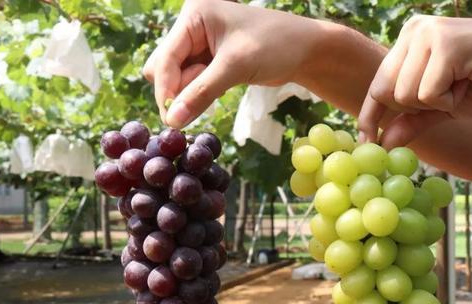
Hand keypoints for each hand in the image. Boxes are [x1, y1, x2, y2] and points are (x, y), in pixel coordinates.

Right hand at [143, 0, 318, 127]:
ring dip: (189, 94)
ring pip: (178, 78)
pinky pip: (193, 83)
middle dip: (177, 90)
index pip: (166, 57)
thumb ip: (201, 93)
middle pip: (165, 67)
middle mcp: (193, 27)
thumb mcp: (235, 67)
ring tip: (216, 92)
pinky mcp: (211, 62)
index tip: (171, 118)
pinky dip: (199, 94)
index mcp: (194, 15)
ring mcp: (201, 45)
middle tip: (196, 105)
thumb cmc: (274, 47)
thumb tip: (172, 120)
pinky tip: (215, 95)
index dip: (166, 88)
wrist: (306, 51)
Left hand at [358, 16, 471, 146]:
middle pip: (388, 92)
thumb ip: (413, 120)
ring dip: (437, 102)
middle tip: (451, 93)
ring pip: (406, 95)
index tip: (365, 142)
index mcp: (408, 40)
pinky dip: (449, 100)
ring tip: (463, 84)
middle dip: (417, 107)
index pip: (378, 84)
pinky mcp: (445, 44)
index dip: (370, 116)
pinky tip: (470, 81)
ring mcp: (428, 34)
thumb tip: (383, 143)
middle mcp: (413, 31)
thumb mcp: (444, 106)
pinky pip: (428, 94)